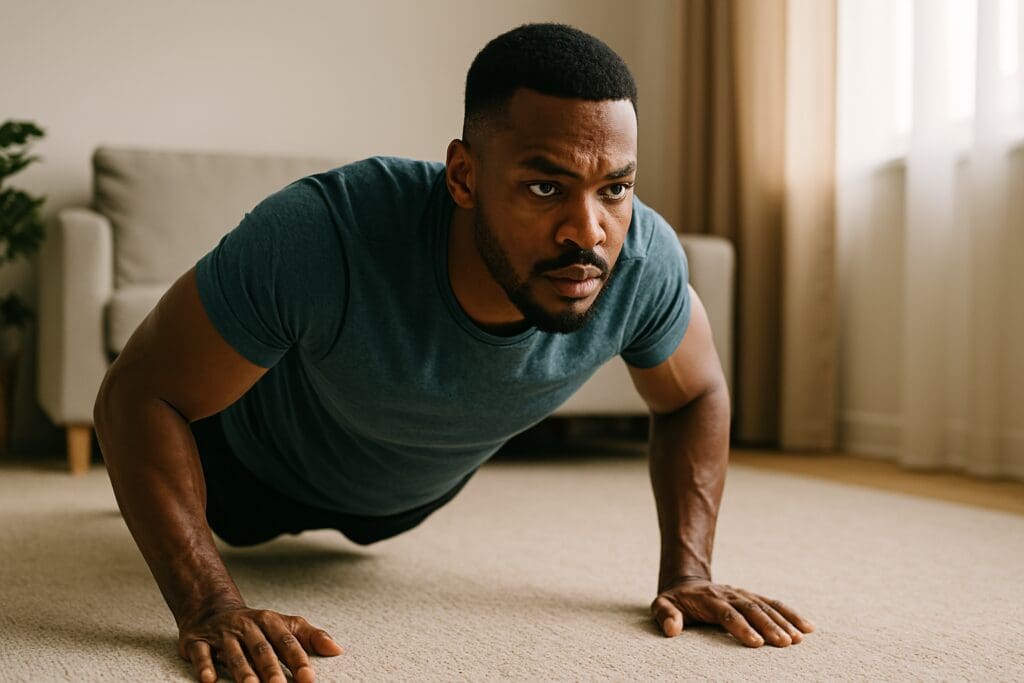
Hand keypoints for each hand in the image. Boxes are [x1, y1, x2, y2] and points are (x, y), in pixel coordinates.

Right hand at [178, 605, 343, 681]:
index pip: (287, 641)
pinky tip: (209, 681)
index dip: (298, 659)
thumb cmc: (255, 625)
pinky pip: (202, 654)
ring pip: (234, 654)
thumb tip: (337, 649)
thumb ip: (310, 636)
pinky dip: (205, 666)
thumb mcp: (283, 624)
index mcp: (269, 621)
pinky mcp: (198, 641)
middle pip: (261, 649)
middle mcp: (246, 626)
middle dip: (271, 669)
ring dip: (243, 671)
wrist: (211, 608)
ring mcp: (222, 634)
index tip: (309, 678)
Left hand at [650, 577, 814, 646]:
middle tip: (784, 643)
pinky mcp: (753, 597)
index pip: (727, 614)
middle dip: (769, 626)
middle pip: (752, 610)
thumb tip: (672, 630)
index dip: (741, 628)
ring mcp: (743, 595)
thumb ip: (665, 615)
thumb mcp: (662, 605)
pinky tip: (808, 627)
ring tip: (799, 638)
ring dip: (784, 621)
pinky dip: (792, 614)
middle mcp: (730, 595)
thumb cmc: (675, 601)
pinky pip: (774, 604)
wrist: (687, 582)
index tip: (756, 643)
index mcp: (709, 599)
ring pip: (766, 606)